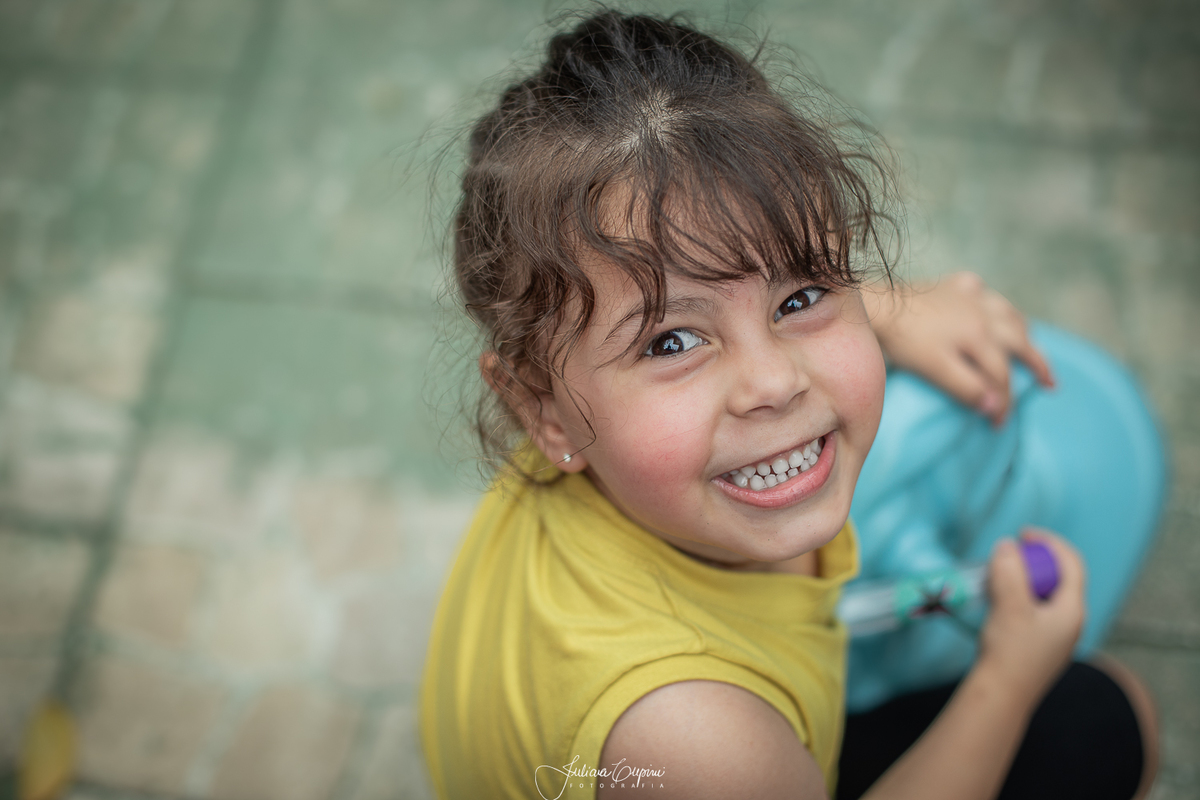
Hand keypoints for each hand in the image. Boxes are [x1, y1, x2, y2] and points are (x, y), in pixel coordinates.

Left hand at [864, 272, 1055, 425]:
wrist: (878, 306)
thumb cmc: (904, 342)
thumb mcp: (936, 370)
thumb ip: (966, 388)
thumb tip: (996, 406)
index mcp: (980, 336)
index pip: (1001, 375)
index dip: (1004, 402)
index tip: (1000, 425)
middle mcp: (982, 313)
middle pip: (1019, 340)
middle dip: (1037, 364)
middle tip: (1051, 384)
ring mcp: (967, 296)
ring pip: (1006, 312)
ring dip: (1021, 329)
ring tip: (1028, 343)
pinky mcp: (949, 286)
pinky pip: (977, 289)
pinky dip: (986, 299)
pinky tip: (983, 301)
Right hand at [977, 528, 1085, 703]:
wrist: (1002, 696)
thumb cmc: (1009, 650)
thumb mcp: (1009, 603)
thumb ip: (1008, 569)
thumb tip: (1007, 546)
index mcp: (1072, 610)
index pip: (1071, 563)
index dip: (1049, 542)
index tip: (1024, 533)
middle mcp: (1072, 623)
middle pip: (1060, 578)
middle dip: (1035, 560)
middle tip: (1009, 555)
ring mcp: (1058, 638)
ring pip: (1046, 596)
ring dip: (1025, 580)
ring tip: (999, 576)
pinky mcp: (1042, 648)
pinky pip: (1036, 611)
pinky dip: (1020, 598)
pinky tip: (999, 603)